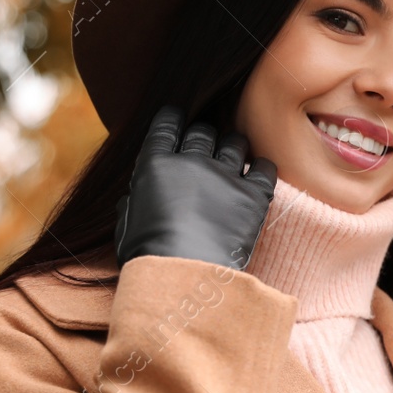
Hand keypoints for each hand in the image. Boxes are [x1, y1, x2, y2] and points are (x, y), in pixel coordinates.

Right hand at [114, 105, 278, 269]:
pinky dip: (261, 167)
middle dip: (203, 136)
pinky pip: (264, 167)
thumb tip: (132, 200)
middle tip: (206, 148)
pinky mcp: (253, 194)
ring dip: (233, 147)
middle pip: (202, 132)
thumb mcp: (128, 227)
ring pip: (234, 143)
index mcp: (156, 164)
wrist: (186, 274)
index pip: (166, 126)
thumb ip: (132, 205)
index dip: (172, 119)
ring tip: (233, 157)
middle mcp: (191, 161)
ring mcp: (225, 175)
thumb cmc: (150, 256)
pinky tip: (258, 172)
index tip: (177, 118)